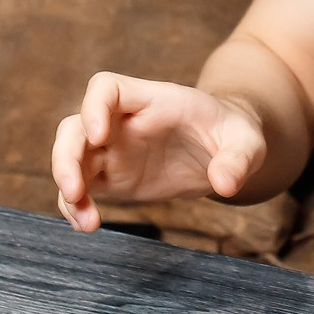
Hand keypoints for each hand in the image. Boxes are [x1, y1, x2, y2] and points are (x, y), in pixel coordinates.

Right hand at [51, 72, 265, 230]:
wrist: (223, 151)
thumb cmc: (232, 133)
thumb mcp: (247, 141)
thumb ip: (238, 158)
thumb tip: (225, 184)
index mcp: (151, 100)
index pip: (107, 88)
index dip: (94, 106)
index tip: (99, 135)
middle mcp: (122, 122)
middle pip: (74, 127)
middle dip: (66, 156)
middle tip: (75, 190)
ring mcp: (112, 150)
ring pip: (70, 159)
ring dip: (67, 187)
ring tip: (85, 220)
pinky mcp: (111, 179)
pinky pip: (81, 189)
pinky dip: (76, 207)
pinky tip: (88, 226)